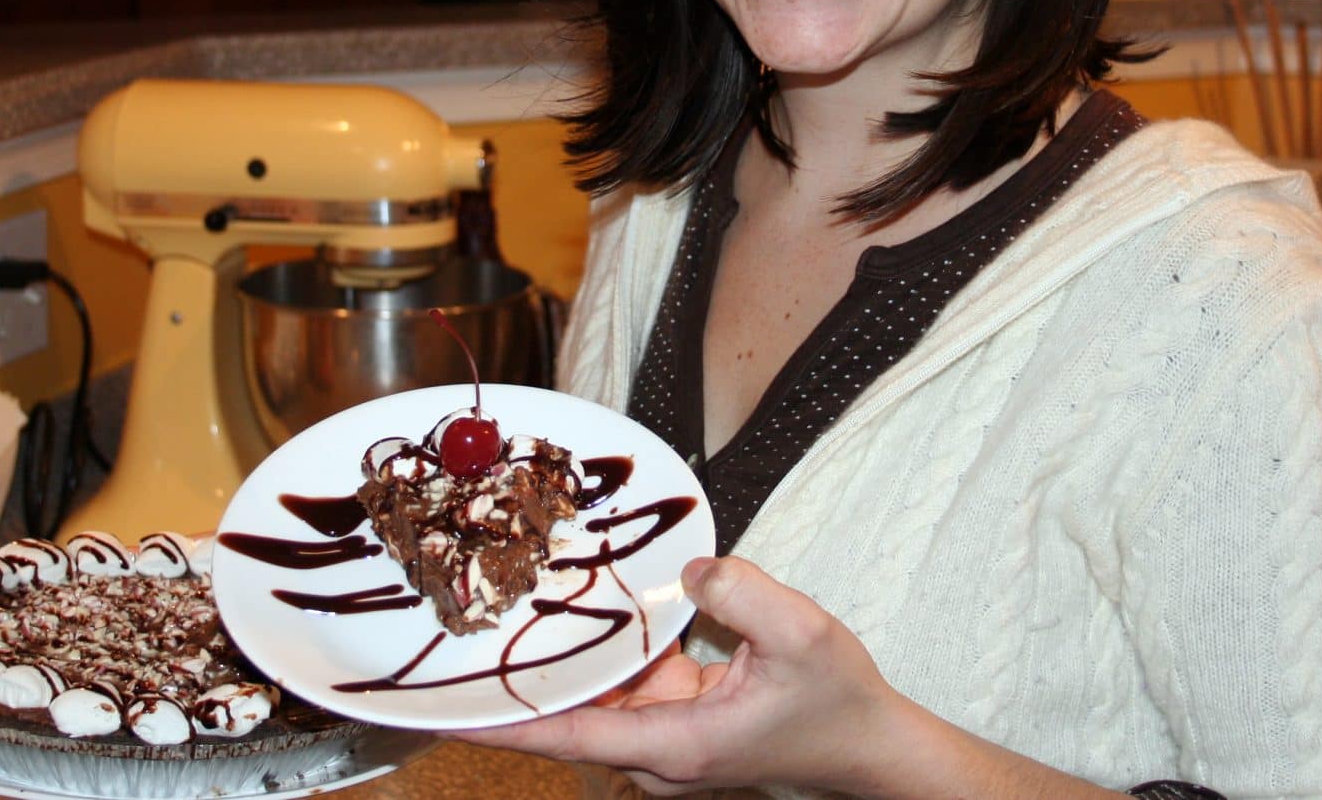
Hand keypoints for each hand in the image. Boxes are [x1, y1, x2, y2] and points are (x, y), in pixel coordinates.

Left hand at [444, 555, 899, 794]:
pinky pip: (627, 687)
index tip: (450, 711)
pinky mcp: (680, 721)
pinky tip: (583, 612)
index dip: (507, 722)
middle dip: (520, 682)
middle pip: (570, 720)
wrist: (872, 747)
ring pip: (596, 700)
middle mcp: (660, 753)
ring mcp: (668, 740)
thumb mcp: (804, 635)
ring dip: (563, 663)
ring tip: (507, 616)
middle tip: (464, 638)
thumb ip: (744, 594)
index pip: (572, 737)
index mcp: (677, 746)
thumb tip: (690, 569)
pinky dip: (606, 655)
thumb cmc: (839, 703)